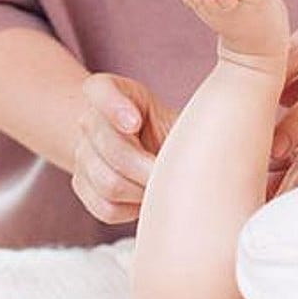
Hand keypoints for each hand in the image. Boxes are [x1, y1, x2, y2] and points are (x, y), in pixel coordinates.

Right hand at [72, 73, 176, 224]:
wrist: (141, 144)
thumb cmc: (165, 126)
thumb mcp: (174, 111)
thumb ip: (190, 120)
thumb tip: (215, 139)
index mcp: (106, 90)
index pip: (98, 90)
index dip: (114, 107)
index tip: (136, 122)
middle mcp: (88, 119)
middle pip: (110, 147)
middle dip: (146, 166)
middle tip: (174, 174)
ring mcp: (82, 154)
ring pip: (109, 182)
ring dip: (143, 190)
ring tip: (165, 186)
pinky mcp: (83, 186)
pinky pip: (105, 207)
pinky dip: (132, 208)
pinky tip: (147, 197)